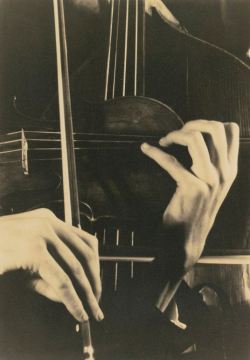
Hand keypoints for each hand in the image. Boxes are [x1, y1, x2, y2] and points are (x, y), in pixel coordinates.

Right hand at [0, 208, 102, 322]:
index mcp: (48, 220)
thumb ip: (49, 278)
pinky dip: (73, 300)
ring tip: (91, 310)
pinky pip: (61, 281)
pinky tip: (78, 312)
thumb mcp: (26, 267)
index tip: (96, 284)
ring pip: (76, 267)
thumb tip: (72, 296)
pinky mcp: (33, 250)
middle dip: (94, 280)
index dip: (94, 265)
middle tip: (97, 302)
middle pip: (85, 251)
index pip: (83, 240)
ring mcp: (41, 234)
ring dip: (87, 292)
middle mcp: (48, 222)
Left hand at [141, 120, 238, 269]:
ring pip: (195, 138)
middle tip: (176, 133)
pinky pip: (171, 161)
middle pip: (215, 128)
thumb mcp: (213, 185)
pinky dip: (155, 152)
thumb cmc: (196, 210)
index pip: (231, 130)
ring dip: (175, 134)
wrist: (188, 239)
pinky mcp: (191, 188)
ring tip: (164, 141)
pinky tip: (145, 149)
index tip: (192, 130)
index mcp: (230, 169)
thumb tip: (198, 137)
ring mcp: (210, 180)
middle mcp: (224, 173)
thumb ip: (211, 163)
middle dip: (192, 123)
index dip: (209, 123)